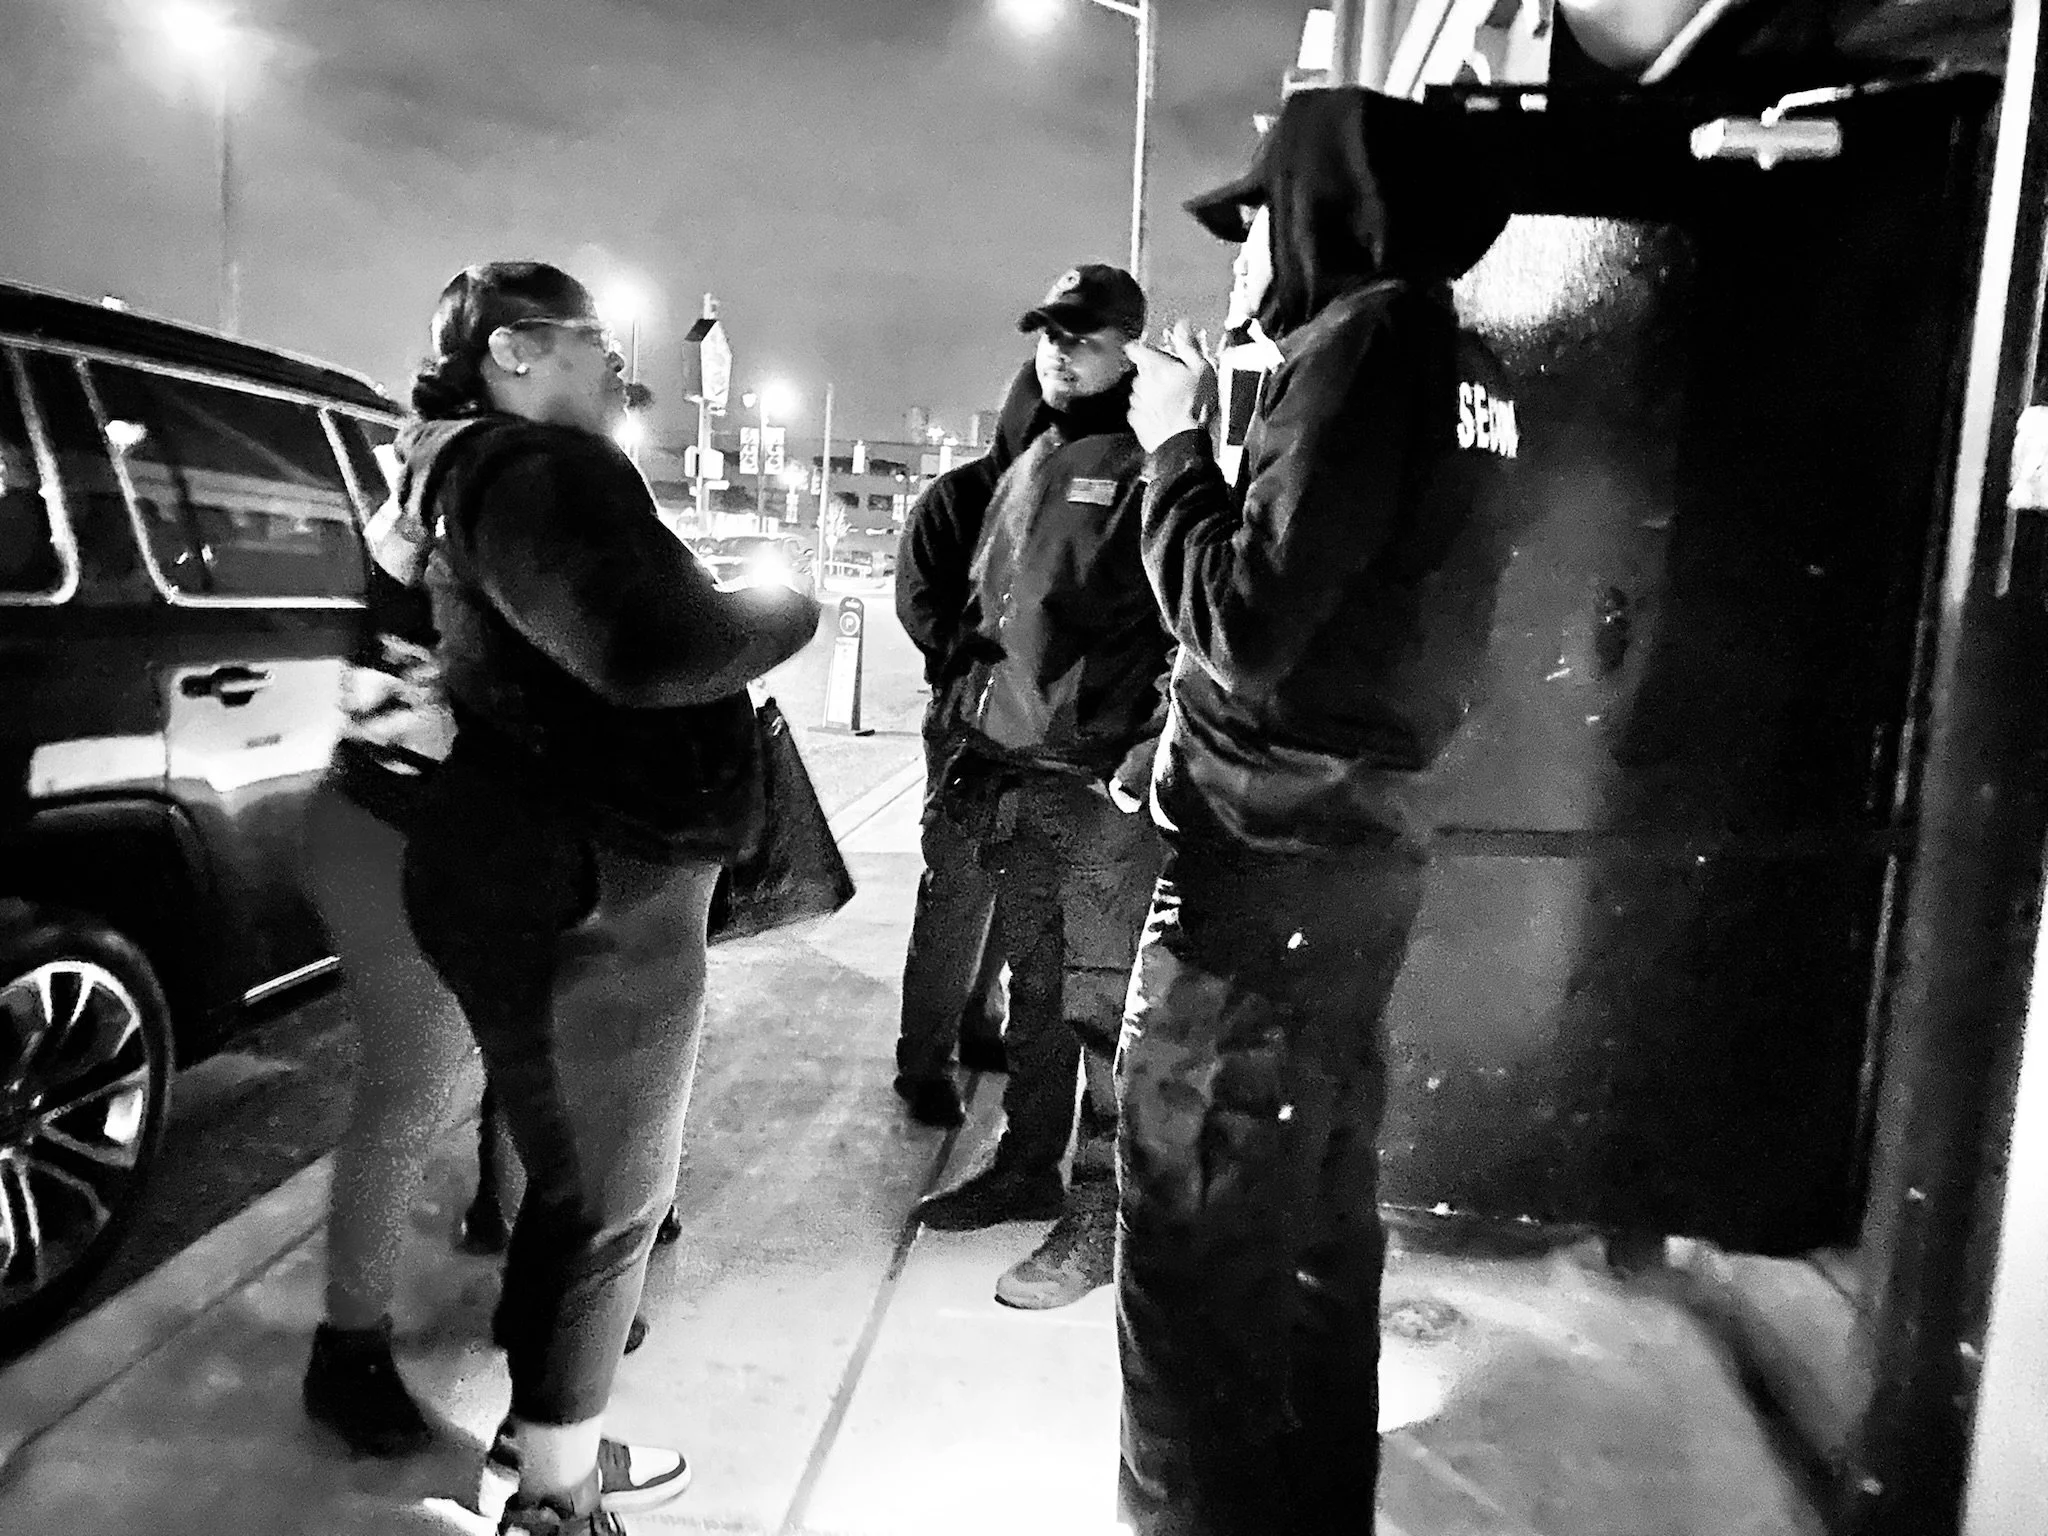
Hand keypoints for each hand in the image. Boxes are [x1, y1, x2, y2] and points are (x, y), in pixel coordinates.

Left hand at [1126, 319, 1216, 452]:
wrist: (1184, 442)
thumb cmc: (1196, 405)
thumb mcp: (1201, 369)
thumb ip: (1188, 345)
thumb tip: (1182, 325)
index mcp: (1155, 366)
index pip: (1135, 348)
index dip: (1140, 348)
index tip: (1147, 351)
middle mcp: (1140, 381)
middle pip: (1142, 372)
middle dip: (1155, 375)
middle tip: (1176, 384)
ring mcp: (1136, 402)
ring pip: (1141, 391)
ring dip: (1152, 394)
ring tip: (1173, 403)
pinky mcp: (1135, 420)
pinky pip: (1140, 410)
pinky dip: (1150, 411)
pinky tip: (1165, 416)